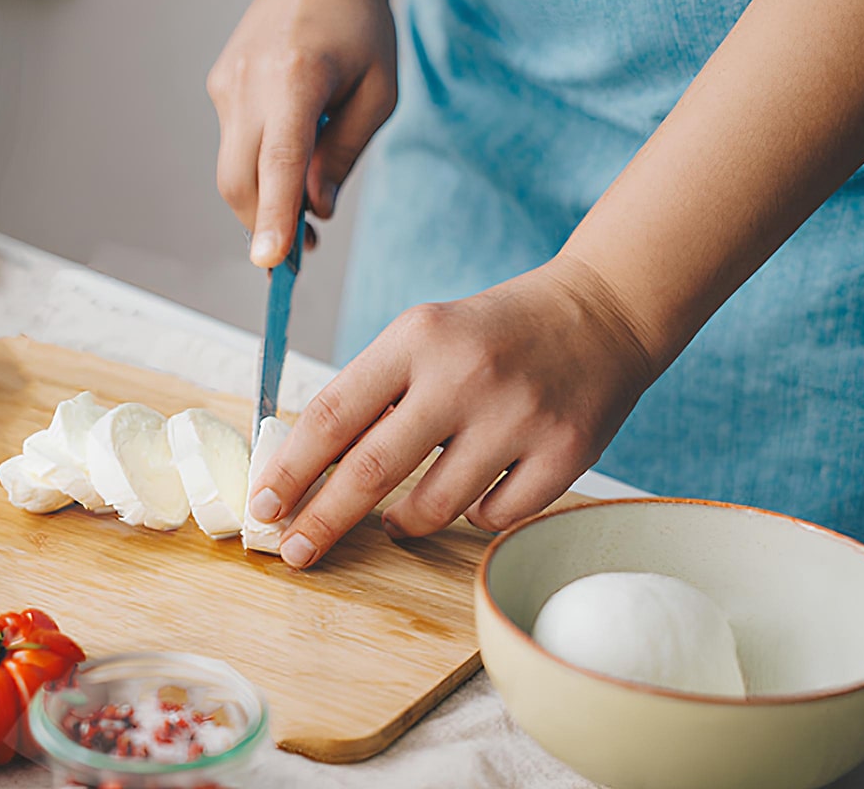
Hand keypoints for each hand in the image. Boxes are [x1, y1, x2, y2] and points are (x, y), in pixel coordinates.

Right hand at [207, 0, 396, 266]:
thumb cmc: (357, 25)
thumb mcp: (377, 93)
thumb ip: (345, 155)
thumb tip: (315, 211)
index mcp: (295, 79)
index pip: (278, 162)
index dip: (274, 217)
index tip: (270, 262)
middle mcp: (249, 83)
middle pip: (239, 181)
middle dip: (263, 227)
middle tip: (296, 258)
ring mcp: (226, 85)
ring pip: (233, 169)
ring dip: (262, 200)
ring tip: (301, 212)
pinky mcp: (219, 86)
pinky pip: (234, 145)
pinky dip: (258, 168)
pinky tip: (287, 158)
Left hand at [247, 261, 662, 567]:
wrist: (601, 313)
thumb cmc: (490, 335)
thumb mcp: (421, 338)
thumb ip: (370, 395)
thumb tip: (301, 470)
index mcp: (416, 339)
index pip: (332, 415)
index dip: (289, 470)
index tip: (261, 507)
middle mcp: (465, 375)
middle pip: (371, 470)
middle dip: (322, 521)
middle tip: (294, 551)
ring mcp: (519, 415)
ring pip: (433, 507)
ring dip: (400, 524)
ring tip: (391, 521)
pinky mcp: (565, 451)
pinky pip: (494, 516)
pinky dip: (473, 515)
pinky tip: (474, 492)